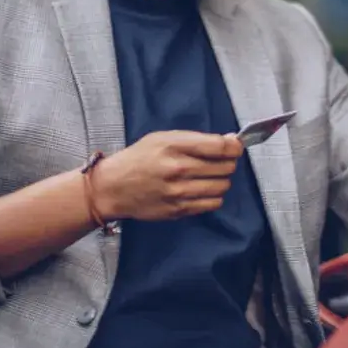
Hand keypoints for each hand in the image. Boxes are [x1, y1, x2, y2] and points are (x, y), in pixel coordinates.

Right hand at [92, 130, 242, 220]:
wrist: (112, 188)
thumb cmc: (137, 159)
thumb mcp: (162, 138)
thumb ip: (195, 139)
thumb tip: (228, 140)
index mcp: (173, 145)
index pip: (219, 146)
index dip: (234, 146)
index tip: (236, 147)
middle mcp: (178, 169)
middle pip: (225, 167)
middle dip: (228, 162)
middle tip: (221, 161)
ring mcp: (178, 191)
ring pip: (222, 186)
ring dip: (222, 180)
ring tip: (211, 176)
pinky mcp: (178, 210)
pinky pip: (212, 204)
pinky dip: (214, 197)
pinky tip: (203, 190)